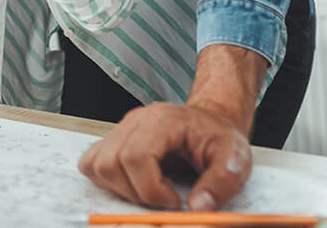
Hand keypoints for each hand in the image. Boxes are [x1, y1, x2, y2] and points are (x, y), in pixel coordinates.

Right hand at [77, 102, 252, 210]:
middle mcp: (135, 121)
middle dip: (136, 193)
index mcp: (162, 120)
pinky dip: (108, 180)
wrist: (210, 121)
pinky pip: (92, 162)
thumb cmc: (218, 137)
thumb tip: (198, 207)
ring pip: (97, 164)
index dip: (151, 189)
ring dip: (120, 188)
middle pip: (110, 163)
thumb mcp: (234, 157)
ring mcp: (122, 129)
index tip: (175, 200)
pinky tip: (134, 184)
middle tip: (163, 197)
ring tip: (149, 190)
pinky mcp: (115, 140)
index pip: (135, 156)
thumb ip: (221, 182)